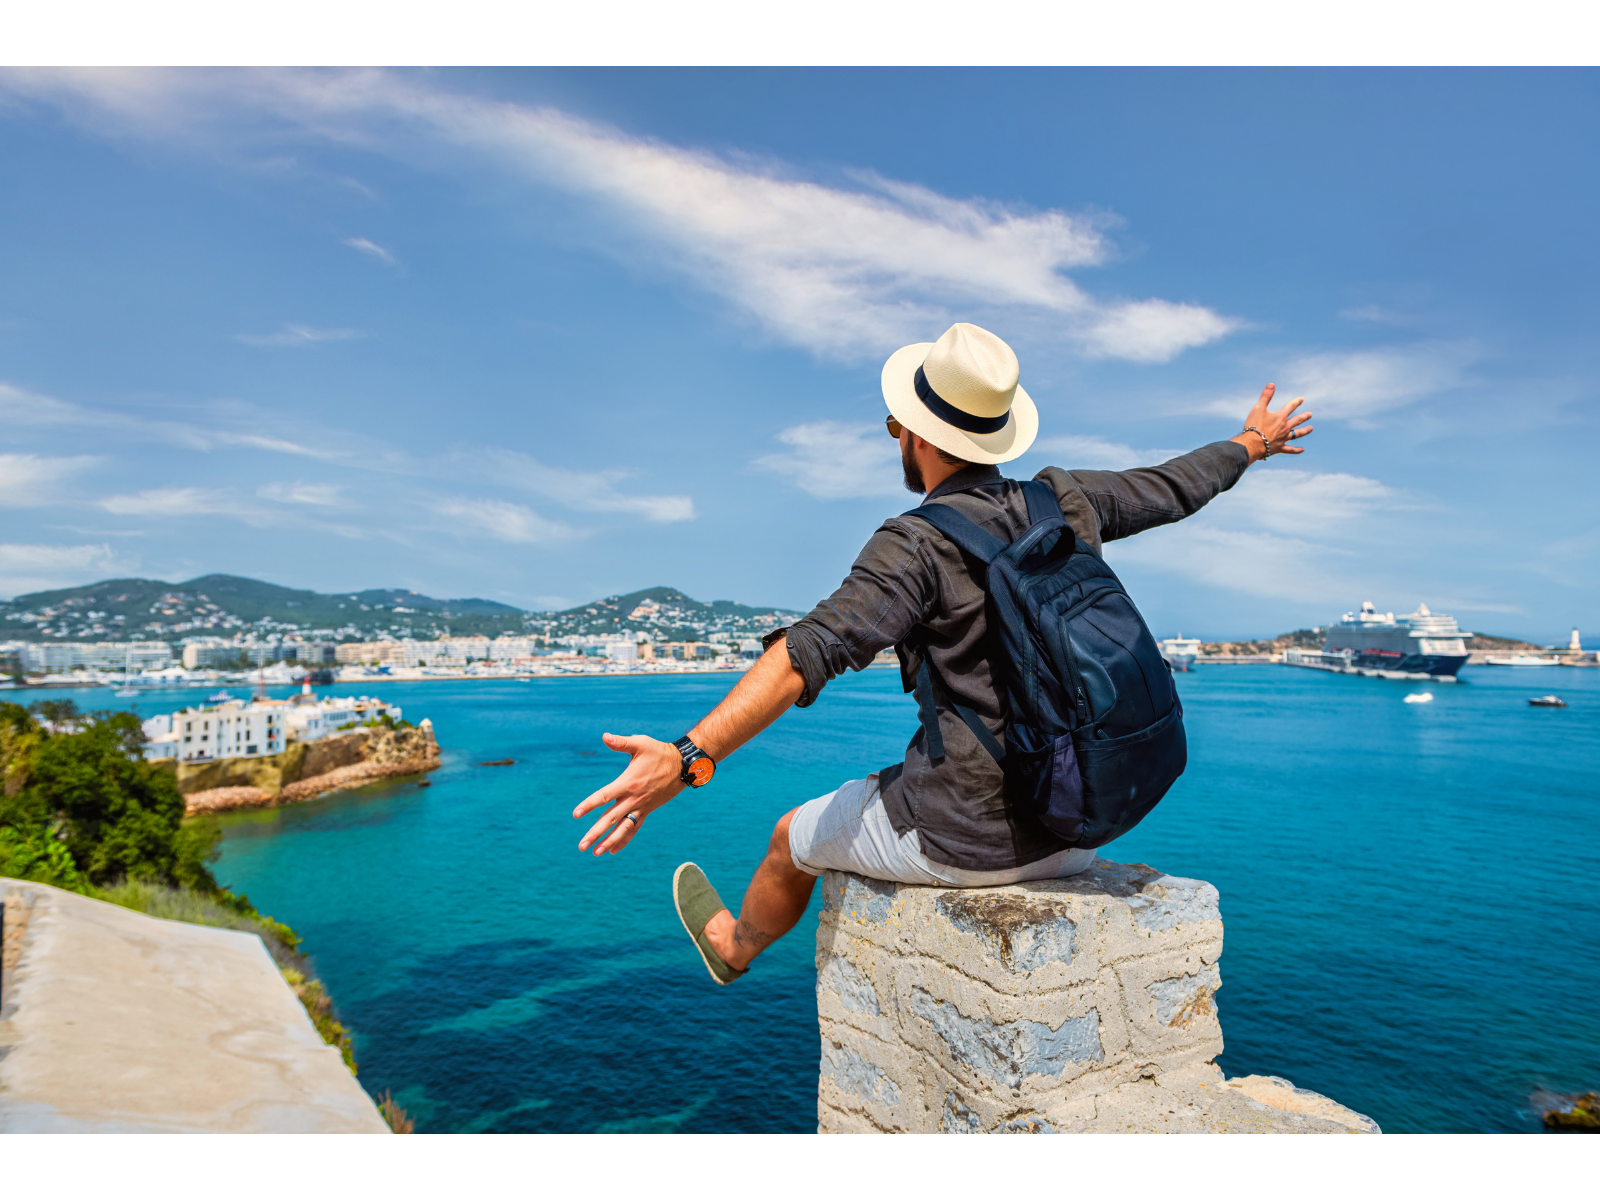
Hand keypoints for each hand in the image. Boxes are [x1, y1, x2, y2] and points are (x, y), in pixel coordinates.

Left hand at [573, 732, 683, 855]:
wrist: (683, 766)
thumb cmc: (659, 752)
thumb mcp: (641, 743)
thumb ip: (621, 742)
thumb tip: (604, 736)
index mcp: (628, 783)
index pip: (604, 796)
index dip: (589, 805)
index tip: (575, 815)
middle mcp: (633, 799)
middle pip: (611, 819)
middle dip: (595, 833)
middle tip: (581, 846)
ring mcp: (641, 807)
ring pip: (623, 828)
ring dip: (609, 842)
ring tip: (595, 853)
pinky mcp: (647, 811)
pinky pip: (634, 828)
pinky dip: (624, 840)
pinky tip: (613, 850)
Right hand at [1232, 383, 1312, 461]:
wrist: (1252, 443)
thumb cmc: (1254, 425)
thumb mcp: (1258, 408)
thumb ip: (1266, 396)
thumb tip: (1272, 384)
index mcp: (1280, 417)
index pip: (1290, 407)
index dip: (1296, 402)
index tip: (1302, 399)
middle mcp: (1285, 427)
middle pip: (1297, 420)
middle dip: (1304, 416)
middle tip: (1310, 414)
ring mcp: (1283, 438)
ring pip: (1297, 434)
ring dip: (1304, 431)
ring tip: (1311, 428)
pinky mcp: (1279, 448)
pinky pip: (1290, 449)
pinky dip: (1296, 450)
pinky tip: (1302, 449)